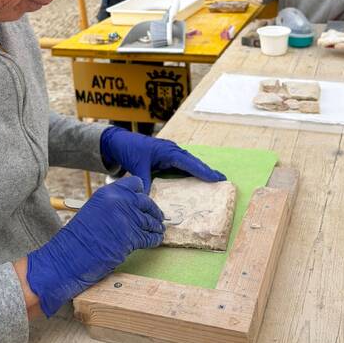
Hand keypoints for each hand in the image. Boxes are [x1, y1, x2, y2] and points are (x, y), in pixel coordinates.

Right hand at [26, 177, 163, 316]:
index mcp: (108, 193)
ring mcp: (125, 218)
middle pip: (146, 202)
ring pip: (150, 221)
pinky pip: (149, 237)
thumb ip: (113, 206)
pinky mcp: (129, 238)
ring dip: (156, 227)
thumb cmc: (77, 239)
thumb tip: (133, 210)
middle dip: (153, 211)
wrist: (66, 259)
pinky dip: (154, 239)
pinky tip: (156, 240)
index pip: (136, 184)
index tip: (145, 202)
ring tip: (159, 230)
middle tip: (158, 218)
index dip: (142, 194)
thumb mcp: (94, 211)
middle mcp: (118, 201)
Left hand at [100, 127, 225, 193]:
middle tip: (222, 179)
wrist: (121, 141)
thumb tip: (149, 201)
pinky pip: (182, 164)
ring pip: (189, 162)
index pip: (188, 162)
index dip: (202, 171)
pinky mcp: (166, 157)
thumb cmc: (130, 150)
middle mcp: (172, 150)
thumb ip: (145, 183)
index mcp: (167, 151)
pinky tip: (197, 178)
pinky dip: (191, 170)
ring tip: (215, 179)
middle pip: (193, 161)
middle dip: (207, 170)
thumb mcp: (138, 167)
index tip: (215, 178)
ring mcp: (170, 153)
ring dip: (201, 170)